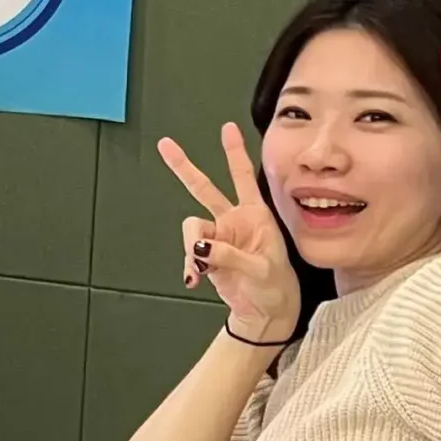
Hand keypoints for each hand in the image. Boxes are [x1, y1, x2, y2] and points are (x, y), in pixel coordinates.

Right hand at [159, 122, 302, 344]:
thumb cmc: (276, 287)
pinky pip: (189, 253)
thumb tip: (200, 247)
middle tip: (165, 145)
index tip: (227, 128)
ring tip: (198, 270)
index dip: (235, 152)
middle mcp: (234, 221)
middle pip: (204, 188)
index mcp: (255, 215)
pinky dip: (189, 265)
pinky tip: (195, 278)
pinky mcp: (206, 256)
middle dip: (184, 167)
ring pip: (191, 228)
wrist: (266, 312)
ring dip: (190, 248)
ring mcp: (218, 238)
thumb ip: (230, 256)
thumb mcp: (262, 270)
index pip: (243, 177)